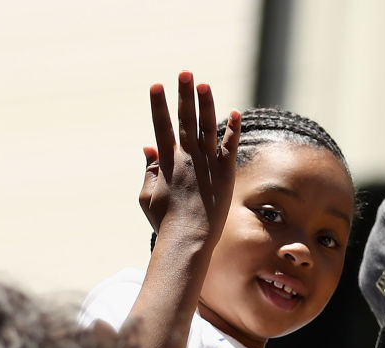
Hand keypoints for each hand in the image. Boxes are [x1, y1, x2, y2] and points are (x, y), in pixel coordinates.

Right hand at [139, 71, 240, 244]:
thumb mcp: (148, 195)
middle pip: (185, 120)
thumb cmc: (165, 222)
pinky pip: (230, 147)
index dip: (159, 105)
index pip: (161, 127)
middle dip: (184, 94)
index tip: (156, 85)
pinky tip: (236, 112)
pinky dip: (233, 130)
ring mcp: (207, 165)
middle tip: (185, 72)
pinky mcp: (225, 174)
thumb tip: (148, 146)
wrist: (188, 238)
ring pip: (207, 127)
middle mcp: (186, 159)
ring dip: (206, 104)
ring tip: (204, 83)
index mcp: (166, 162)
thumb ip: (148, 169)